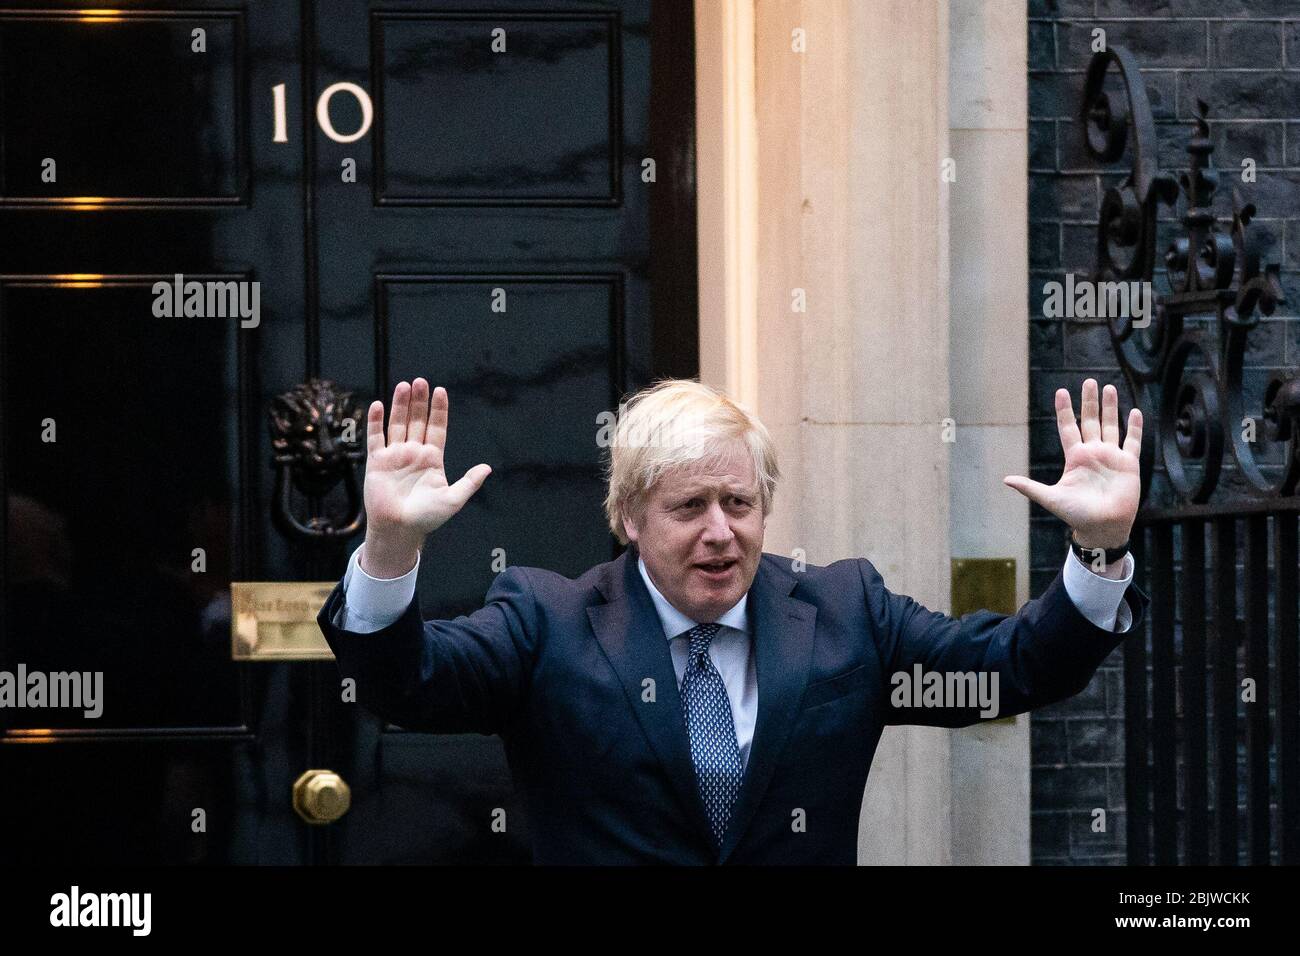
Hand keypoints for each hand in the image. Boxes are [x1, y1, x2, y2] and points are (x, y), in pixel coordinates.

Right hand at [360, 379, 490, 576]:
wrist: (400, 529)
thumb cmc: (427, 517)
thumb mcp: (453, 499)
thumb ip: (469, 482)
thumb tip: (487, 468)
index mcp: (433, 458)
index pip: (437, 427)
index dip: (438, 410)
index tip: (440, 391)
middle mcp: (414, 453)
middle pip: (417, 421)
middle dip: (418, 402)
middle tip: (420, 381)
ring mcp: (395, 455)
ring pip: (397, 424)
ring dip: (400, 405)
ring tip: (404, 386)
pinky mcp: (377, 462)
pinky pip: (376, 437)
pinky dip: (376, 422)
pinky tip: (379, 405)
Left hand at [1003, 379, 1141, 549]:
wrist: (1102, 527)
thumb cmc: (1076, 514)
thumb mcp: (1051, 498)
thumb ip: (1030, 487)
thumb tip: (1006, 480)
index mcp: (1075, 458)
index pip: (1068, 428)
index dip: (1065, 410)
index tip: (1061, 391)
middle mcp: (1093, 453)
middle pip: (1090, 421)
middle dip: (1090, 402)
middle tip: (1089, 381)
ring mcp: (1111, 457)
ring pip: (1111, 426)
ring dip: (1110, 408)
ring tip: (1108, 388)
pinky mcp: (1129, 464)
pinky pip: (1132, 442)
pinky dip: (1134, 428)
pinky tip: (1135, 411)